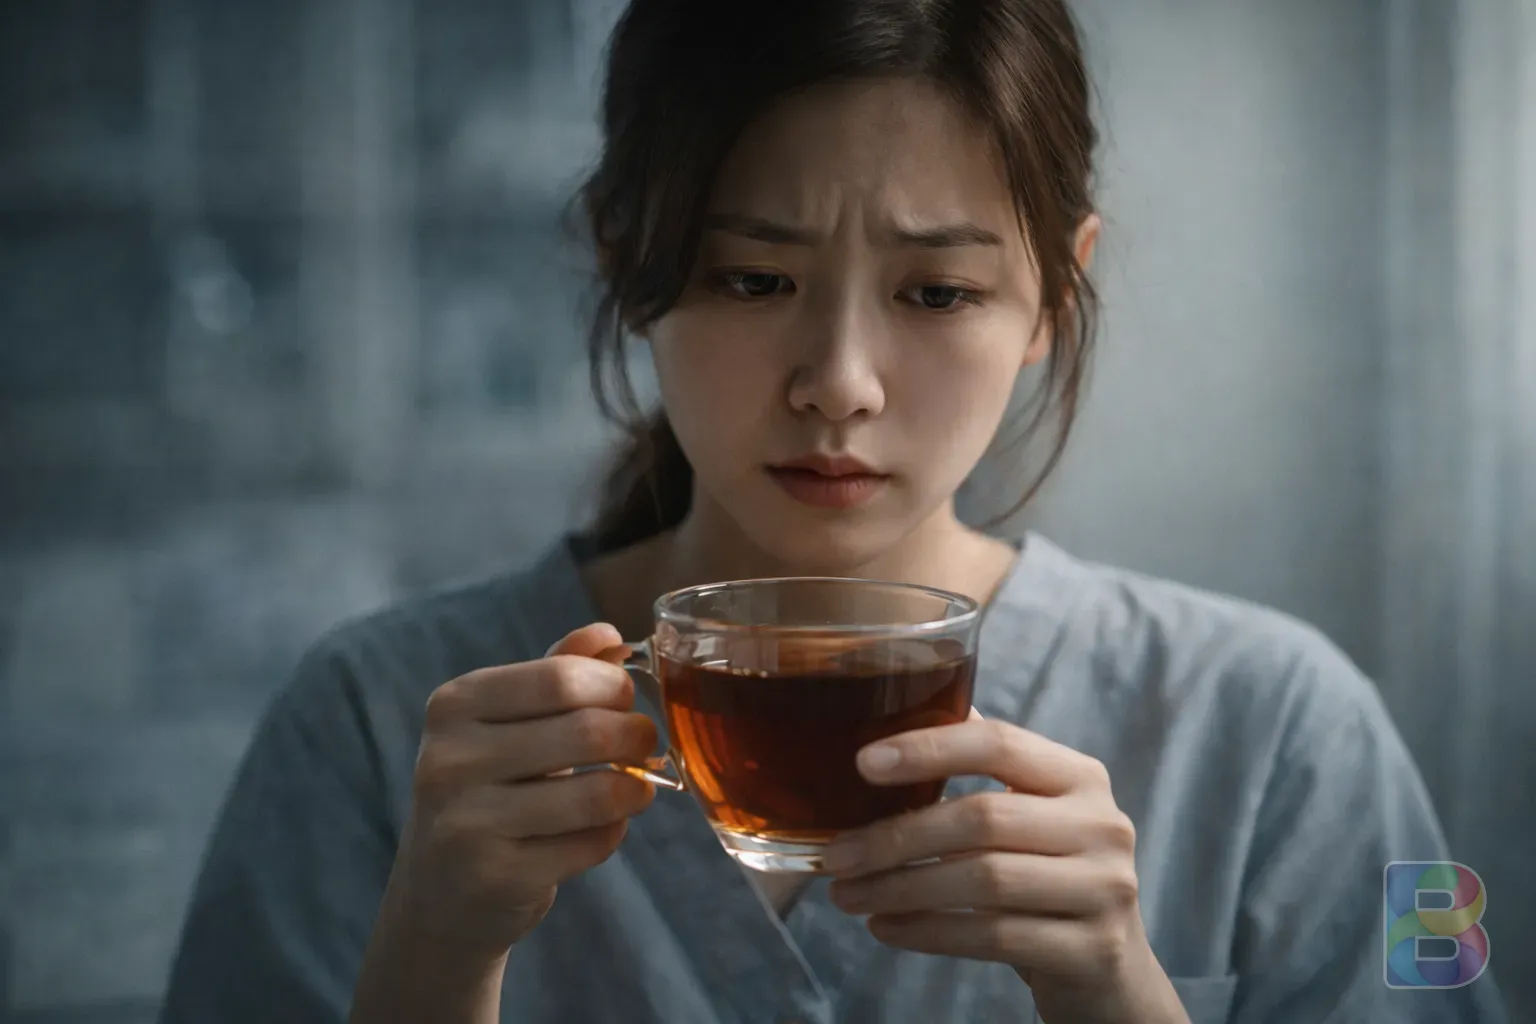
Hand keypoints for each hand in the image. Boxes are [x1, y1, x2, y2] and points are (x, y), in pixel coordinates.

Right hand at [373, 623, 657, 967]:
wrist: (437, 895)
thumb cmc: (486, 790)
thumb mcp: (507, 723)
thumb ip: (557, 673)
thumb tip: (608, 634)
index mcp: (454, 705)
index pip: (561, 677)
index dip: (613, 686)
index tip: (626, 700)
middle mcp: (450, 760)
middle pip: (588, 731)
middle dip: (636, 735)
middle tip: (643, 743)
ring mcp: (468, 823)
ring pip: (599, 793)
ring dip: (635, 788)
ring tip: (635, 787)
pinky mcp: (497, 877)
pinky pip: (593, 844)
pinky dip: (613, 832)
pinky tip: (602, 828)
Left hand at [823, 718, 1189, 1023]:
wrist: (1111, 972)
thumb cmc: (1047, 876)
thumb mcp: (1028, 814)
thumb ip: (979, 767)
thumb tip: (891, 720)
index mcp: (1079, 776)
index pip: (998, 743)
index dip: (928, 748)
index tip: (862, 763)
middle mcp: (1101, 825)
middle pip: (981, 818)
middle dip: (896, 837)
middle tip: (836, 856)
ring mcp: (1104, 889)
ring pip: (983, 880)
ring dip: (901, 889)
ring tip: (848, 896)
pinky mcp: (1091, 949)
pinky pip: (993, 936)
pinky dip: (928, 932)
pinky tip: (886, 929)